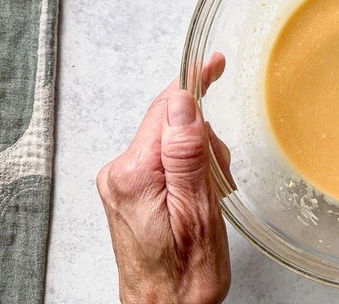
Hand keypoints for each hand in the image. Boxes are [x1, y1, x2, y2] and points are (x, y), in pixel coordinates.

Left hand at [97, 53, 231, 302]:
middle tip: (219, 177)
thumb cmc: (185, 273)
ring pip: (170, 141)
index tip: (213, 64)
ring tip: (209, 195)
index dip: (193, 84)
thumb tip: (182, 103)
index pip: (165, 110)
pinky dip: (188, 168)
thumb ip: (186, 153)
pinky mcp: (129, 188)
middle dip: (203, 140)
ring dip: (198, 158)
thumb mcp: (199, 211)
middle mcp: (120, 172)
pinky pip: (164, 158)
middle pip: (169, 123)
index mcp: (135, 174)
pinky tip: (197, 194)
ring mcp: (122, 180)